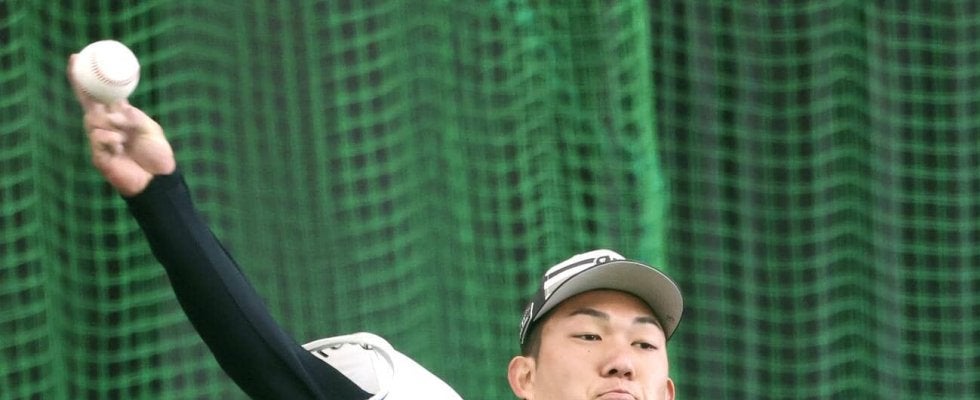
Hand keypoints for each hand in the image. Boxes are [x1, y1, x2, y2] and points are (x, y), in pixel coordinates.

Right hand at [67, 54, 175, 196]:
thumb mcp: (151, 129)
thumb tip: (118, 108)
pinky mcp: (98, 156)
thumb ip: (135, 116)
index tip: (77, 59)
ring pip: (93, 121)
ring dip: (111, 125)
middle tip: (76, 67)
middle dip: (82, 87)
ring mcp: (101, 141)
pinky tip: (120, 147)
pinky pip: (98, 139)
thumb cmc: (157, 154)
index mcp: (121, 117)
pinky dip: (111, 140)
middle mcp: (107, 127)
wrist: (158, 180)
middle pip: (90, 105)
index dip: (89, 80)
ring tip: (125, 136)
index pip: (102, 96)